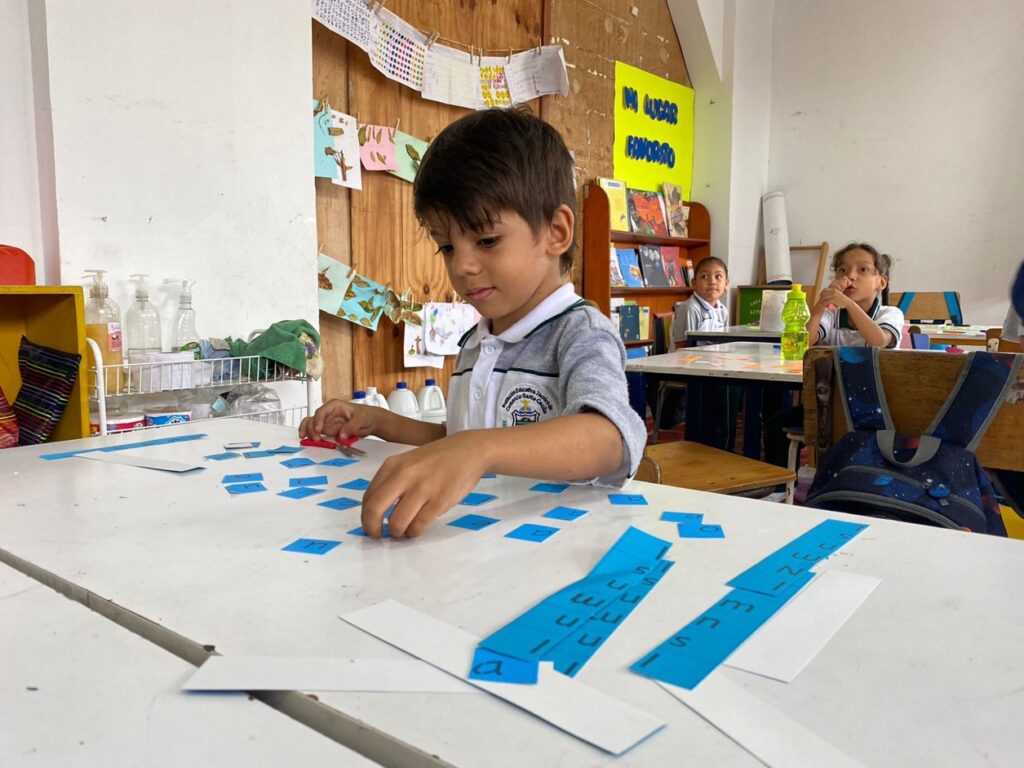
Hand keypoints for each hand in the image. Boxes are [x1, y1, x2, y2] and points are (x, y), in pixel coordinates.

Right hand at [298, 400, 376, 440]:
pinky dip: (310, 435)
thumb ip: (352, 426)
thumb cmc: (366, 415)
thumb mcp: (361, 418)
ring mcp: (328, 422)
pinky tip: (306, 439)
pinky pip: (315, 432)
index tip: (319, 429)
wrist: (371, 421)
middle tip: (316, 438)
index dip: (318, 420)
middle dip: (312, 429)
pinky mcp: (329, 430)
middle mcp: (329, 414)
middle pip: (314, 419)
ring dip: (308, 432)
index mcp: (335, 406)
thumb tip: (341, 434)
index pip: (322, 412)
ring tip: (306, 438)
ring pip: (311, 425)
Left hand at [360, 431, 488, 538]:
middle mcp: (404, 475)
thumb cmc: (436, 459)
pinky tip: (417, 528)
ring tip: (404, 531)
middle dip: (373, 528)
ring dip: (398, 532)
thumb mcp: (408, 463)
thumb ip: (391, 482)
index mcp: (392, 466)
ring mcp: (422, 488)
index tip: (371, 526)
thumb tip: (376, 512)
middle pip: (375, 509)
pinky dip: (414, 532)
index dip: (366, 517)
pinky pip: (419, 525)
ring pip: (397, 521)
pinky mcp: (439, 500)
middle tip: (379, 536)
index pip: (368, 497)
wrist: (468, 451)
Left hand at [817, 278, 852, 309]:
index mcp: (834, 289)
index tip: (821, 296)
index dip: (822, 293)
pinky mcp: (833, 300)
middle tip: (821, 301)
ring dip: (822, 301)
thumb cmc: (842, 299)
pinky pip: (826, 301)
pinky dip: (824, 304)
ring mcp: (833, 295)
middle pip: (823, 294)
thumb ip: (832, 294)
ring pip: (824, 298)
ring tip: (822, 304)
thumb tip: (826, 296)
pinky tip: (824, 305)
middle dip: (821, 297)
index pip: (824, 290)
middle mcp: (833, 291)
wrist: (847, 302)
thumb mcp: (837, 294)